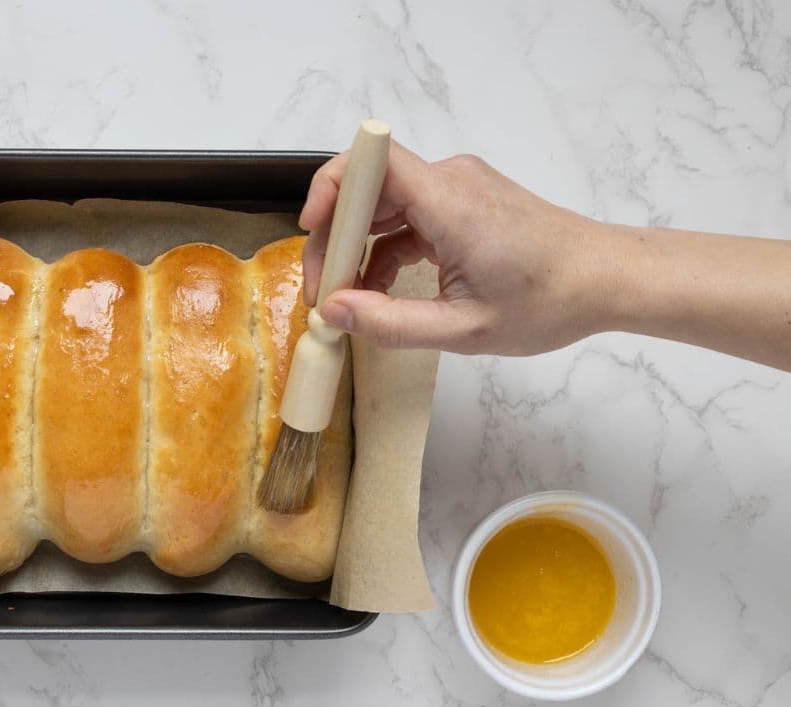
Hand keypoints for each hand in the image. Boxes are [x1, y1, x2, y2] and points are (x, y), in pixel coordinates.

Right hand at [300, 142, 616, 355]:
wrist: (608, 279)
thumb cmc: (550, 301)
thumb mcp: (463, 329)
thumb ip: (390, 322)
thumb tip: (333, 313)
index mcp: (450, 202)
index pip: (371, 163)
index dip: (330, 189)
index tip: (312, 232)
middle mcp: (450, 181)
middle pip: (367, 188)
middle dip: (334, 237)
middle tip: (324, 292)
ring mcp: (457, 188)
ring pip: (383, 204)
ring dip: (356, 246)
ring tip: (346, 298)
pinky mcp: (463, 202)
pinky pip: (407, 215)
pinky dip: (384, 248)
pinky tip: (378, 290)